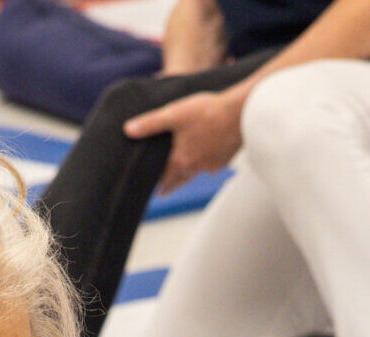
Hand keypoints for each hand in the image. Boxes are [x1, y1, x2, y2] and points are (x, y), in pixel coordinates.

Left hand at [123, 88, 245, 192]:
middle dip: (169, 187)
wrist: (242, 112)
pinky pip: (211, 166)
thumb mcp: (174, 113)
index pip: (162, 179)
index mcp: (180, 161)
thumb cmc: (208, 111)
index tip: (149, 191)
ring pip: (195, 174)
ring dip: (187, 176)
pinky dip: (205, 164)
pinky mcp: (225, 160)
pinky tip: (206, 157)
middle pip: (178, 182)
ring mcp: (212, 166)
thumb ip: (150, 123)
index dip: (155, 184)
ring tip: (182, 176)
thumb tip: (127, 130)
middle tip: (162, 192)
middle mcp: (195, 168)